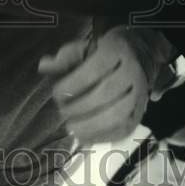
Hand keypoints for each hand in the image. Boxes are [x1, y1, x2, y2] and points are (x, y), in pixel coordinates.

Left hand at [38, 26, 151, 143]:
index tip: (56, 93)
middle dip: (80, 106)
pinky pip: (125, 129)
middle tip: (63, 112)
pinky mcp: (140, 113)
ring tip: (72, 128)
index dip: (74, 83)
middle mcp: (132, 72)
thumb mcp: (84, 48)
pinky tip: (85, 137)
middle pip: (107, 93)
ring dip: (92, 126)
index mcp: (116, 51)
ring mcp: (139, 94)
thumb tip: (44, 65)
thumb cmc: (102, 55)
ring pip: (119, 115)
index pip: (96, 68)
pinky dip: (103, 137)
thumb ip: (64, 58)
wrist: (138, 59)